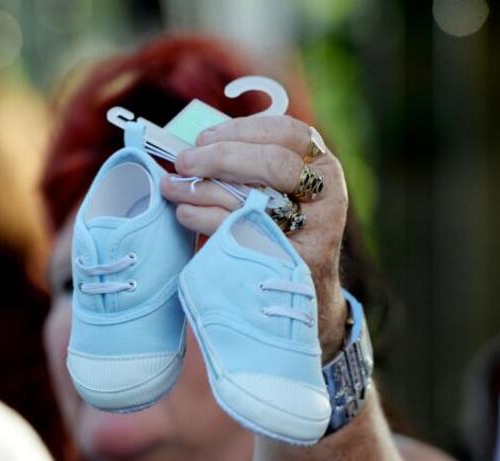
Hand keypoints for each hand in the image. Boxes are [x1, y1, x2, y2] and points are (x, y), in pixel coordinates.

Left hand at [161, 115, 348, 357]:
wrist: (300, 290)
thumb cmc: (278, 228)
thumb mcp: (275, 189)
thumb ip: (246, 164)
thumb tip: (191, 148)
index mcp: (321, 164)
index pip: (287, 132)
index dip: (242, 130)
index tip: (204, 138)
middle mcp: (326, 192)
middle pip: (275, 163)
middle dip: (222, 157)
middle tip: (184, 161)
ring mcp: (316, 228)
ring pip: (258, 199)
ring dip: (205, 189)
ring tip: (173, 187)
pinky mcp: (296, 259)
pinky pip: (246, 233)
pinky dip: (209, 220)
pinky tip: (186, 214)